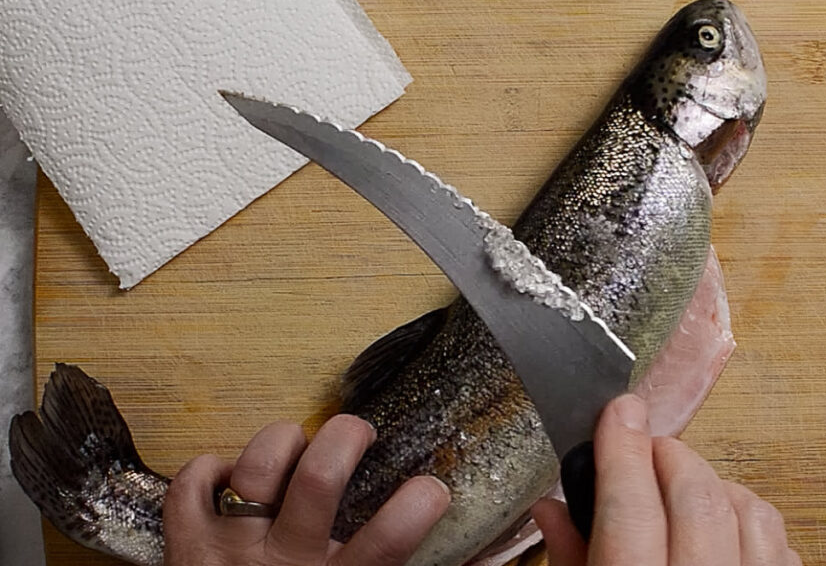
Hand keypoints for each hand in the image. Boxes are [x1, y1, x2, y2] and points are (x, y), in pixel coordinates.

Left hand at [164, 415, 450, 565]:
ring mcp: (232, 551)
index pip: (391, 539)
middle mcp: (286, 562)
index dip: (422, 502)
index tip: (432, 488)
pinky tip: (231, 475)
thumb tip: (477, 565)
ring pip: (258, 469)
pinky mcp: (187, 548)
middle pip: (320, 478)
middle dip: (347, 436)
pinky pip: (188, 487)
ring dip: (281, 441)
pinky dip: (208, 468)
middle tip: (359, 434)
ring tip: (297, 444)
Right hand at [533, 395, 800, 565]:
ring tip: (681, 494)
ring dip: (712, 486)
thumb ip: (572, 558)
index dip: (622, 448)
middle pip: (696, 494)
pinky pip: (782, 543)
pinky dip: (750, 521)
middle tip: (642, 453)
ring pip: (748, 509)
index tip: (617, 410)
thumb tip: (552, 507)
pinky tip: (722, 532)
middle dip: (668, 455)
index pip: (631, 506)